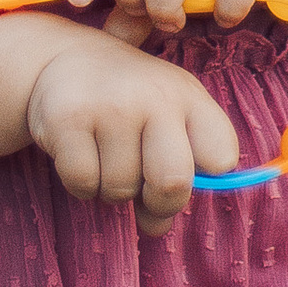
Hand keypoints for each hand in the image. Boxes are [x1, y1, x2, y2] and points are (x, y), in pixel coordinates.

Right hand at [0, 12, 239, 233]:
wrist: (65, 60)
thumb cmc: (127, 104)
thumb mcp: (165, 121)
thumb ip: (176, 172)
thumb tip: (155, 227)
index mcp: (189, 97)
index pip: (222, 157)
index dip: (205, 180)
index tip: (186, 173)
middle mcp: (155, 95)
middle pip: (173, 183)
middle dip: (158, 202)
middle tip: (143, 188)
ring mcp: (111, 104)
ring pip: (120, 189)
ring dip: (111, 189)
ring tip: (105, 156)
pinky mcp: (69, 117)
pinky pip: (83, 183)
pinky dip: (81, 185)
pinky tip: (80, 154)